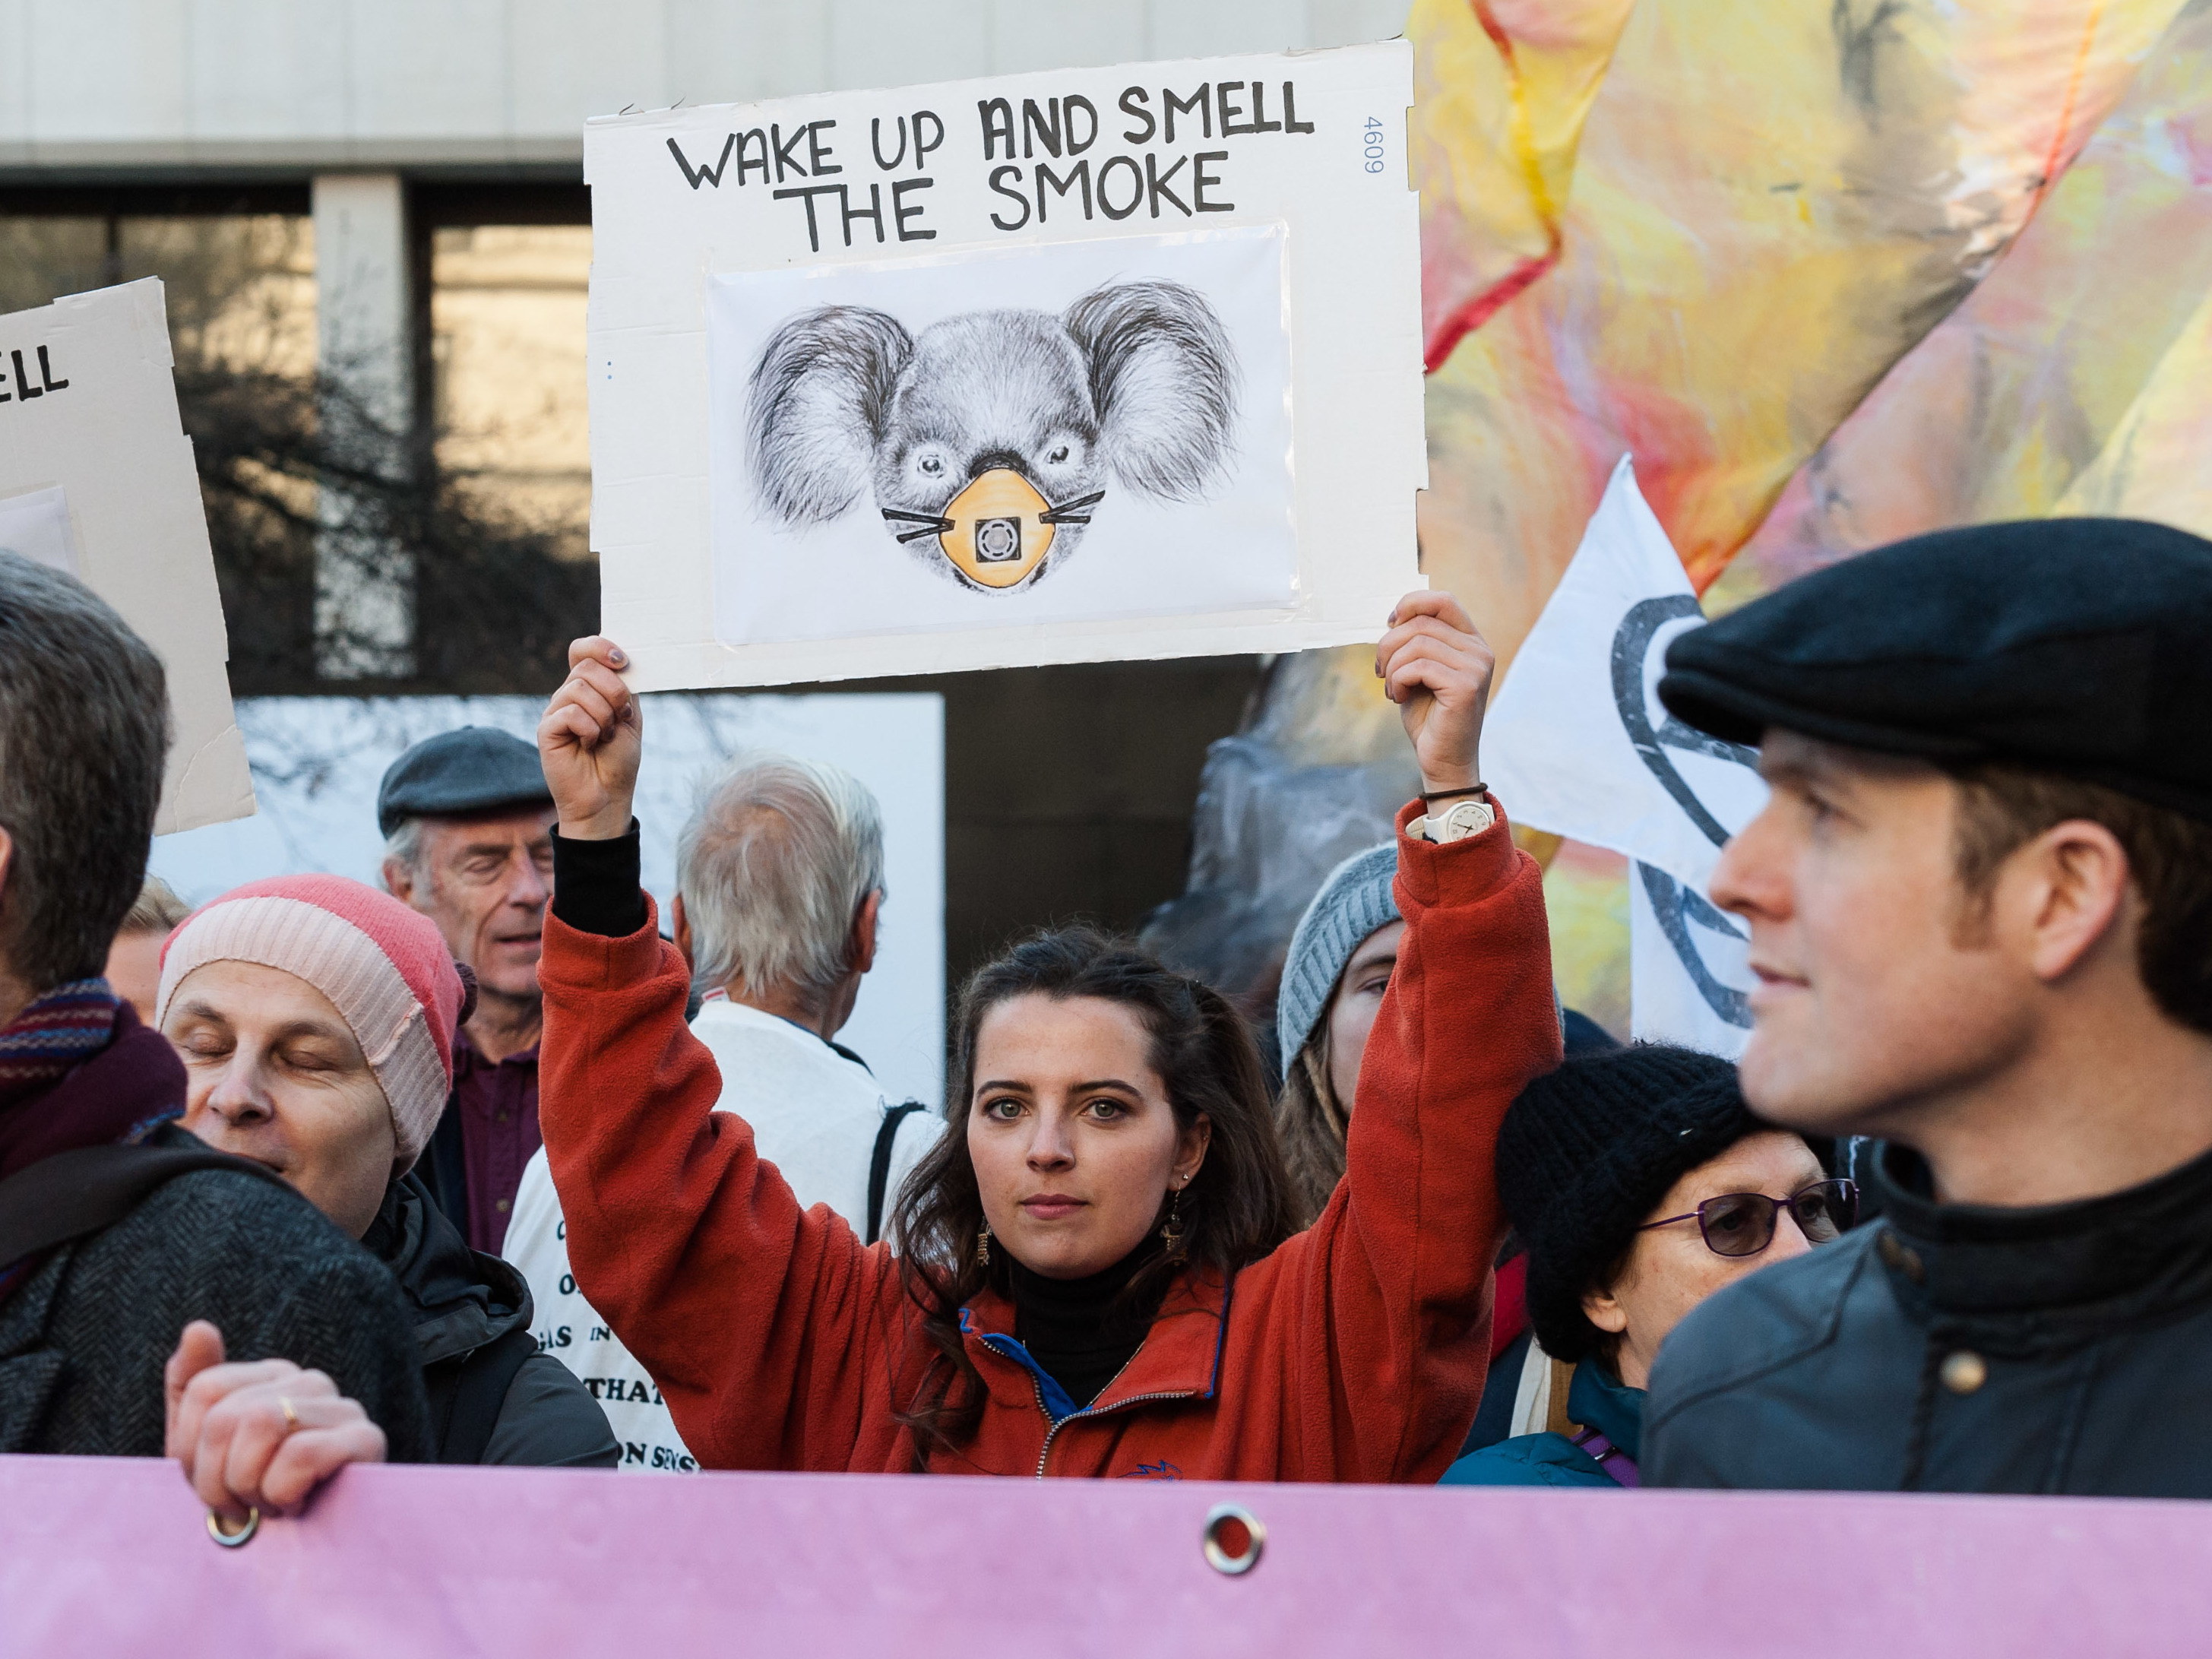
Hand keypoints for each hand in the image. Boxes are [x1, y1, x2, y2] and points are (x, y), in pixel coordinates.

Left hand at [164, 1321, 386, 1521]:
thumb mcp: (204, 1449)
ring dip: (248, 1486)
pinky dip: (282, 1493)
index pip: (204, 1389)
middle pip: (226, 1413)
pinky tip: (295, 1506)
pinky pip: (301, 1454)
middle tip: (238, 1506)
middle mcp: (310, 1381)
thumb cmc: (253, 1499)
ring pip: (261, 1423)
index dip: (188, 1449)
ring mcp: (343, 1407)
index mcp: (271, 1376)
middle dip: (215, 1479)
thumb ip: (193, 1386)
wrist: (306, 1556)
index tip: (210, 1481)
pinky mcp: (367, 1440)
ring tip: (265, 1505)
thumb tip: (199, 1327)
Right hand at [541, 636, 641, 840]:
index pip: (582, 649)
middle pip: (586, 667)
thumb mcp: (629, 716)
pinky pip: (570, 713)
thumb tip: (620, 659)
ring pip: (579, 689)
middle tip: (621, 717)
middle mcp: (568, 695)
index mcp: (589, 687)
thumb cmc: (618, 759)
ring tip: (606, 736)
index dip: (600, 646)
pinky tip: (591, 744)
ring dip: (604, 714)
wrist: (608, 796)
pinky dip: (590, 729)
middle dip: (614, 691)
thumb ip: (624, 687)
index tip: (623, 661)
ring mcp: (555, 711)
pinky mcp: (546, 730)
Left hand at [1375, 590, 1494, 795]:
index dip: (1410, 603)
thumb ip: (1415, 641)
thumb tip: (1396, 617)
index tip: (1390, 623)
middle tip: (1381, 672)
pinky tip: (1399, 697)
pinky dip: (1398, 680)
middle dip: (1389, 644)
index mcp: (1471, 642)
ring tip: (1392, 688)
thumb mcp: (1419, 670)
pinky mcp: (1466, 686)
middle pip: (1422, 622)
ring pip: (1417, 643)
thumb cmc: (1428, 716)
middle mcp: (1480, 650)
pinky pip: (1418, 666)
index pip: (1443, 600)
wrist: (1443, 759)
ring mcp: (1477, 667)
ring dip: (1392, 666)